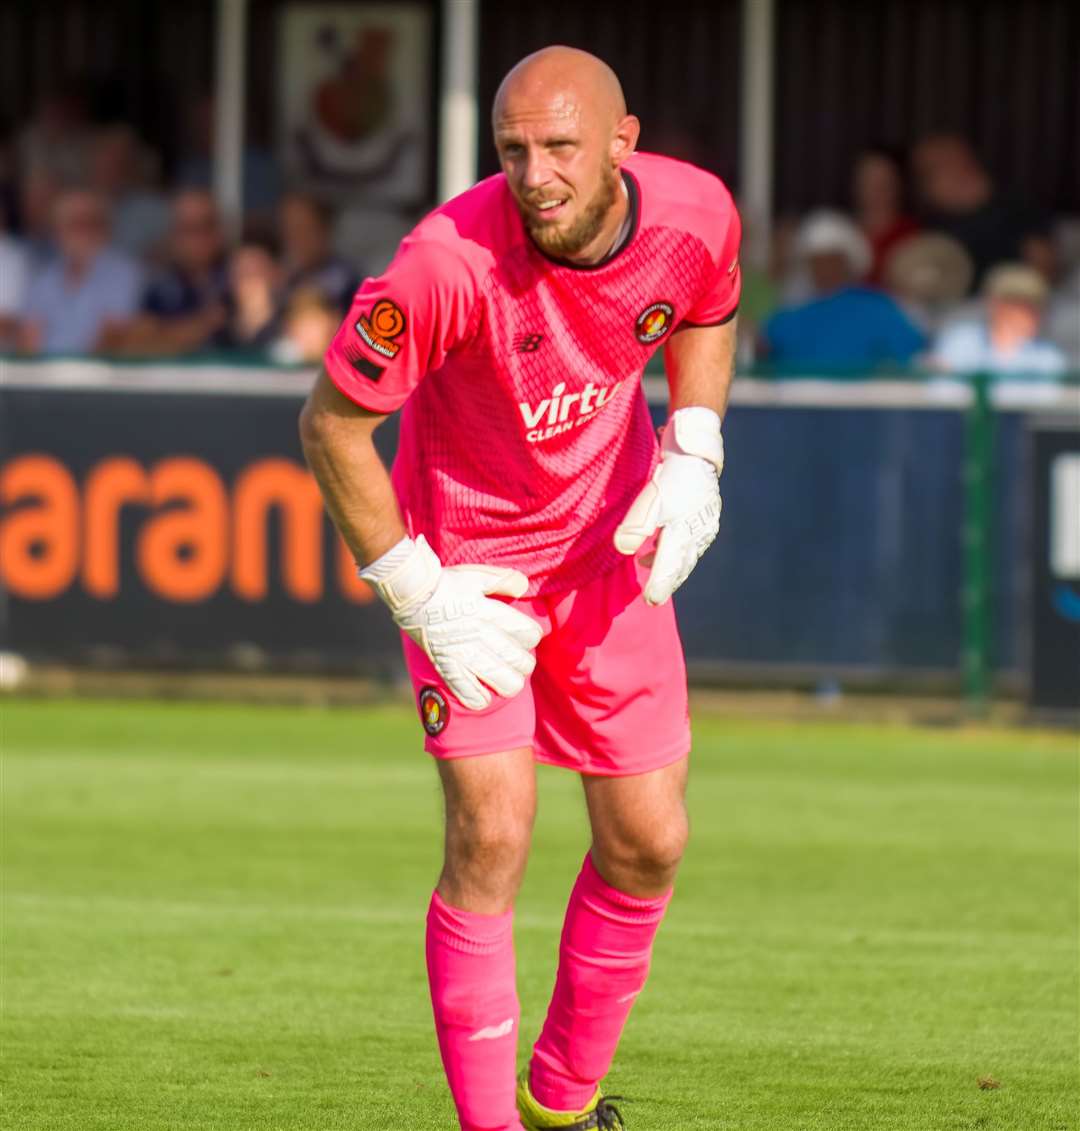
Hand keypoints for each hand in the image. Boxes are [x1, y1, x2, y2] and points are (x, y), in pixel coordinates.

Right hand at [361, 535, 542, 709]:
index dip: (532, 636)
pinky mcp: (446, 666)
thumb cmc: (447, 584)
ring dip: (510, 683)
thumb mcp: (477, 575)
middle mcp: (479, 634)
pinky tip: (484, 697)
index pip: (526, 633)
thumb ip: (504, 580)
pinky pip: (467, 691)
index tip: (528, 636)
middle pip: (518, 660)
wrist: (412, 594)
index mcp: (489, 612)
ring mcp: (462, 652)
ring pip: (500, 679)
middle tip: (520, 661)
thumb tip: (524, 586)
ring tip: (508, 681)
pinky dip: (479, 698)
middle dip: (525, 663)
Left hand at [613, 406, 723, 605]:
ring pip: (687, 554)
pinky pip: (691, 541)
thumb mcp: (650, 499)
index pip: (670, 568)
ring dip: (671, 565)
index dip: (660, 586)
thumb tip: (623, 550)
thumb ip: (636, 526)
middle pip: (681, 566)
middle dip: (668, 582)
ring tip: (648, 565)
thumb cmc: (672, 476)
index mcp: (683, 534)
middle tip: (654, 598)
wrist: (696, 452)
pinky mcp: (705, 517)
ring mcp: (704, 526)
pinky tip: (660, 544)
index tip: (651, 601)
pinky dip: (676, 549)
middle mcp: (697, 535)